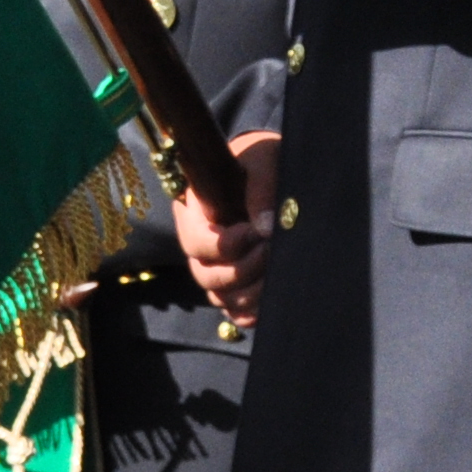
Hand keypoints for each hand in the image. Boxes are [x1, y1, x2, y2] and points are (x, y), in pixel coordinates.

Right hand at [175, 131, 277, 318]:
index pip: (196, 242)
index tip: (253, 233)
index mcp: (195, 210)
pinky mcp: (234, 282)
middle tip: (269, 252)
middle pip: (204, 275)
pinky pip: (232, 310)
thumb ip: (261, 187)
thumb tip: (264, 227)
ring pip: (218, 297)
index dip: (222, 246)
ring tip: (277, 276)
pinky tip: (269, 304)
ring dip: (248, 295)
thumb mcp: (263, 158)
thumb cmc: (261, 158)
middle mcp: (199, 242)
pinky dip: (248, 314)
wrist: (269, 168)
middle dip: (240, 271)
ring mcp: (215, 265)